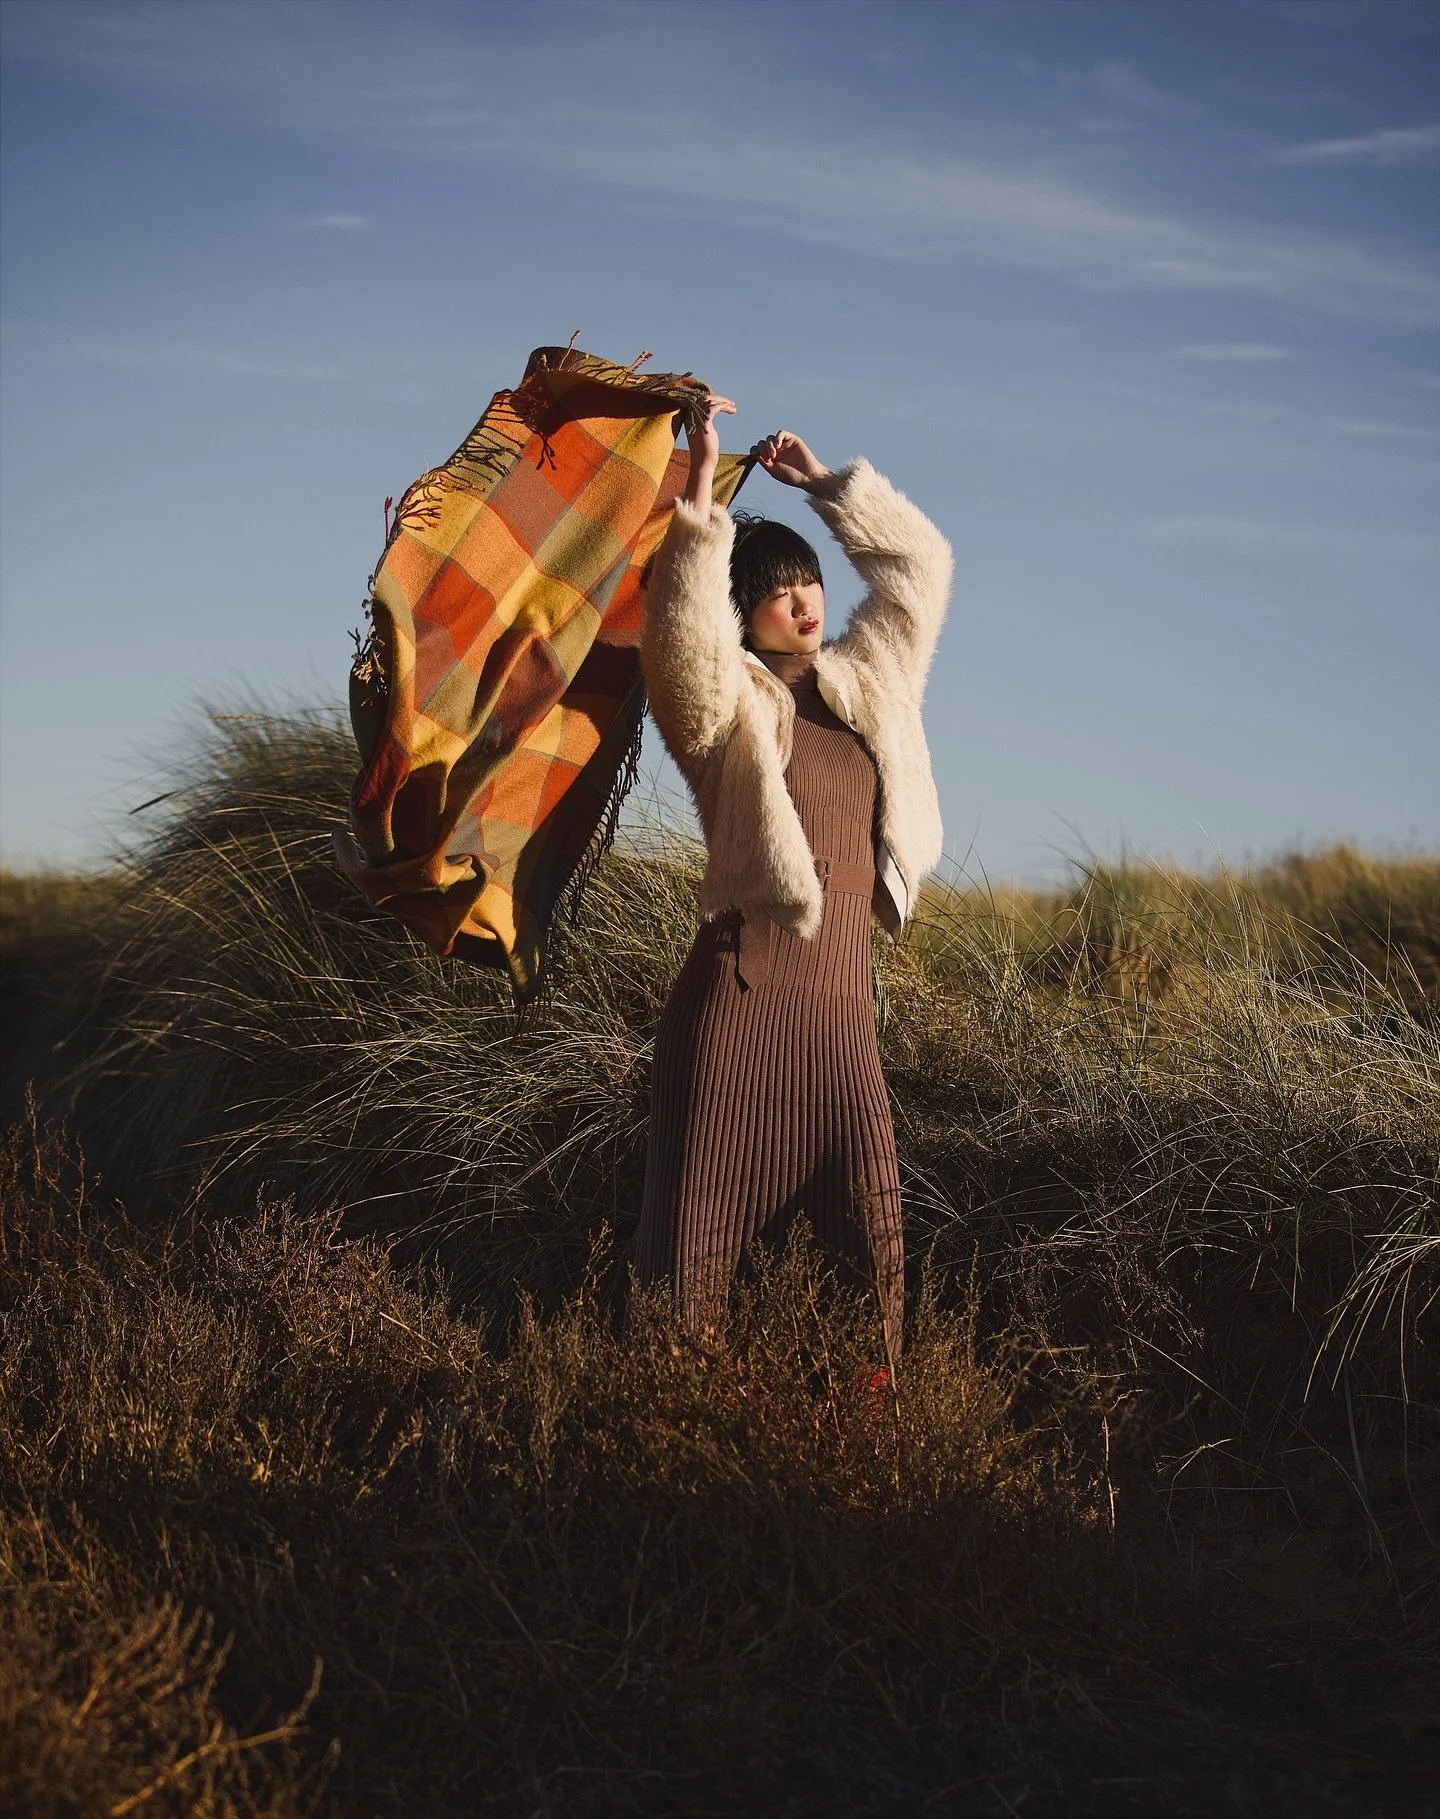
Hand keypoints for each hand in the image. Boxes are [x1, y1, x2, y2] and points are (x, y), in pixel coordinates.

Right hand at [682, 394, 734, 508]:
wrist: (703, 463)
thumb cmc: (705, 451)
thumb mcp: (705, 431)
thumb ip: (705, 421)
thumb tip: (711, 415)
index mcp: (689, 417)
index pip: (700, 401)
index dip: (713, 400)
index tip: (725, 404)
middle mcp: (691, 416)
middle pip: (705, 398)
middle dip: (719, 399)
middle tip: (731, 403)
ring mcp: (696, 419)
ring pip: (710, 401)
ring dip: (724, 402)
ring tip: (734, 407)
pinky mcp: (704, 423)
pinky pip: (713, 408)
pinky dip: (723, 406)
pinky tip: (732, 410)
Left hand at [751, 430, 828, 490]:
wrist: (807, 476)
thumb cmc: (791, 476)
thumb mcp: (773, 470)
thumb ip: (763, 461)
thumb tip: (753, 452)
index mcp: (769, 458)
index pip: (757, 449)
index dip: (754, 450)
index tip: (756, 455)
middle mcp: (776, 450)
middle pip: (762, 443)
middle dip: (762, 449)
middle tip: (770, 458)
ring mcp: (783, 444)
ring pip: (769, 438)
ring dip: (769, 445)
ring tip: (774, 455)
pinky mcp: (792, 439)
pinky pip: (781, 433)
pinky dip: (777, 438)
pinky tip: (778, 445)